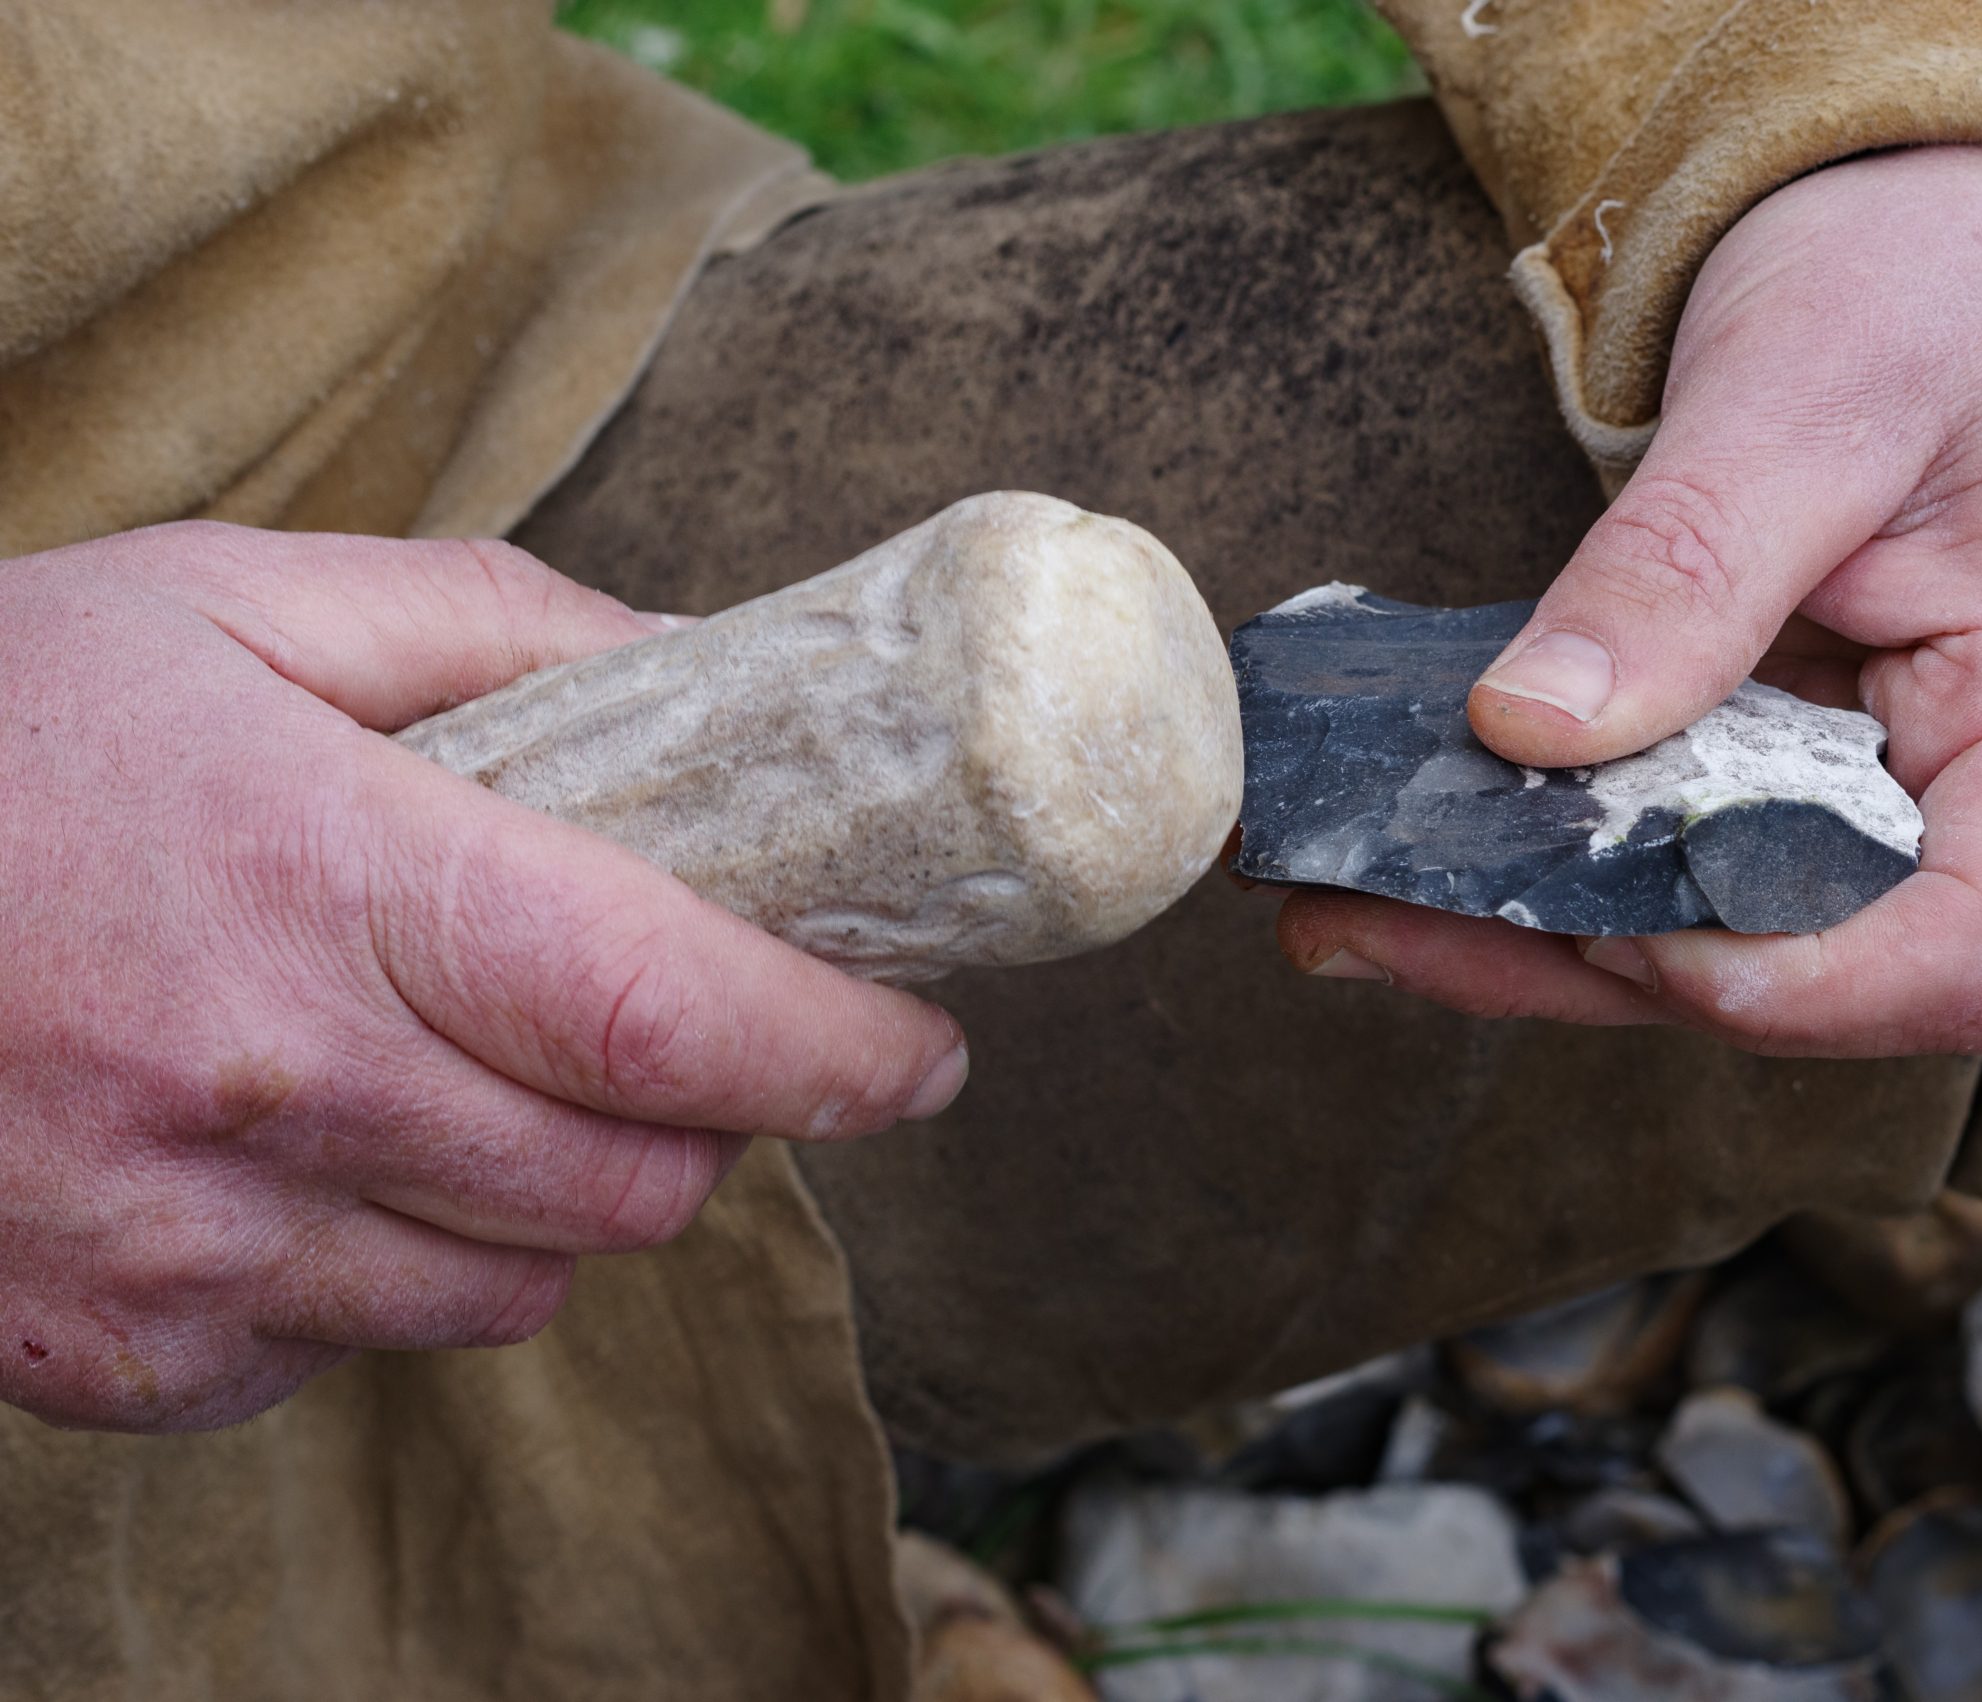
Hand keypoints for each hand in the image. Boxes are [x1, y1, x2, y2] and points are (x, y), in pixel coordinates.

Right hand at [0, 523, 967, 1431]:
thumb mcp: (229, 604)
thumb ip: (496, 629)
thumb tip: (712, 668)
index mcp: (317, 882)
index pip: (670, 1019)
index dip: (842, 1052)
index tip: (928, 1048)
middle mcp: (263, 1092)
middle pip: (630, 1185)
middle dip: (723, 1127)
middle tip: (711, 1044)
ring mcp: (181, 1251)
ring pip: (519, 1289)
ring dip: (572, 1202)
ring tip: (503, 1086)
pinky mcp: (116, 1357)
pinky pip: (357, 1348)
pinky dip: (404, 1268)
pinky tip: (330, 1156)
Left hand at [1280, 146, 1981, 1055]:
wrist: (1972, 231)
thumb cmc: (1943, 281)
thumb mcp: (1813, 387)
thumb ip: (1686, 564)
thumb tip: (1527, 726)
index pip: (1973, 954)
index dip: (1796, 985)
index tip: (1614, 922)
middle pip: (1803, 973)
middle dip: (1580, 959)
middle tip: (1358, 913)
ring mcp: (1887, 808)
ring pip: (1704, 939)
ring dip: (1517, 934)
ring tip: (1329, 901)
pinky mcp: (1789, 783)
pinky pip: (1664, 859)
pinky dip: (1534, 861)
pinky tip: (1393, 848)